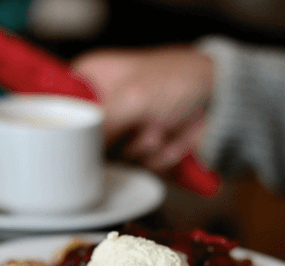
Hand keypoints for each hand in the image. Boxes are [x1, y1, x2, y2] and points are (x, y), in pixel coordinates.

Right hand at [72, 45, 214, 172]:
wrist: (223, 100)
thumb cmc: (179, 81)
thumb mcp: (132, 98)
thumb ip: (99, 127)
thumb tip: (75, 155)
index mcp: (91, 78)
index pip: (60, 108)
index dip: (70, 128)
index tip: (84, 137)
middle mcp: (103, 105)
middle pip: (85, 142)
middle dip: (118, 140)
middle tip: (141, 122)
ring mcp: (123, 129)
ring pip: (113, 159)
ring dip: (142, 147)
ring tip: (161, 127)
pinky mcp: (141, 149)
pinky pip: (136, 167)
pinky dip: (157, 157)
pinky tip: (171, 138)